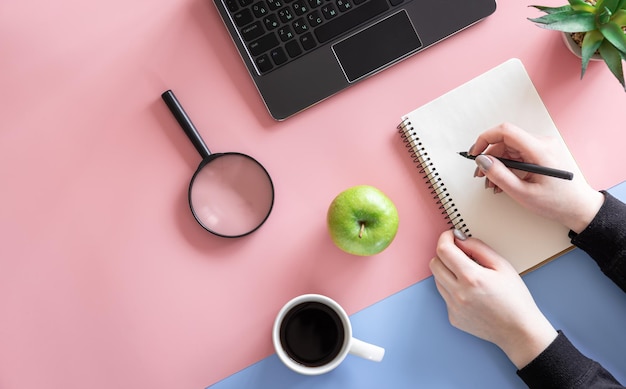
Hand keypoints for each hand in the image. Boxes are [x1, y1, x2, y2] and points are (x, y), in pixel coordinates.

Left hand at [429, 230, 557, 368]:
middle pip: (434, 263)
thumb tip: (460, 239)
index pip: (444, 250)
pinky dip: (453, 289)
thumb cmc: (516, 299)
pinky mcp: (453, 318)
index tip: (451, 235)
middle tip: (459, 254)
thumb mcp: (502, 266)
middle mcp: (458, 293)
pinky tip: (471, 293)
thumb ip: (479, 248)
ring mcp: (453, 307)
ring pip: (437, 279)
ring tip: (468, 276)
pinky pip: (445, 296)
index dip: (445, 238)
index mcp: (471, 278)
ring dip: (447, 272)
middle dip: (444, 254)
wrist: (519, 331)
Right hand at [470, 123, 603, 232]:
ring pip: (509, 149)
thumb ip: (500, 175)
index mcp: (539, 150)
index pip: (505, 131)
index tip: (474, 153)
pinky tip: (503, 181)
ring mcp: (543, 147)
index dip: (485, 139)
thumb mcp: (523, 193)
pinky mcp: (542, 153)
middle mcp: (542, 143)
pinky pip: (517, 154)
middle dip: (489, 157)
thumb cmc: (557, 203)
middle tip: (480, 175)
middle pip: (505, 141)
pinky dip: (506, 166)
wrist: (579, 208)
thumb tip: (482, 161)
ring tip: (492, 183)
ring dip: (497, 164)